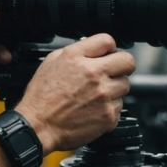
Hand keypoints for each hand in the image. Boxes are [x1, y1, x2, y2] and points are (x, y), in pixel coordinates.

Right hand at [15, 33, 134, 153]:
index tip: (106, 54)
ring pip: (125, 85)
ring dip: (114, 88)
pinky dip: (109, 107)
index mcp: (77, 58)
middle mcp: (93, 74)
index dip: (108, 47)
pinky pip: (119, 105)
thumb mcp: (51, 62)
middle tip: (112, 71)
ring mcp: (103, 95)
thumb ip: (75, 51)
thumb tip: (92, 49)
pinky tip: (93, 108)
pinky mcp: (109, 115)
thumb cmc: (41, 96)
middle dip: (121, 65)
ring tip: (96, 93)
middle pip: (128, 61)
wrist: (39, 126)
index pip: (107, 41)